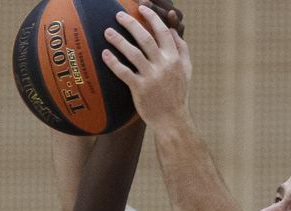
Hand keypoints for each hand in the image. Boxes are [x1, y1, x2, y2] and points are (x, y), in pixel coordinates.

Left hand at [100, 6, 190, 129]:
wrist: (172, 120)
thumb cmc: (178, 94)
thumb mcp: (186, 70)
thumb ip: (182, 48)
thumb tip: (173, 29)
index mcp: (175, 58)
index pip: (164, 31)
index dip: (152, 18)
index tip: (141, 8)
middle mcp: (164, 65)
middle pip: (146, 38)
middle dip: (131, 24)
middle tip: (118, 14)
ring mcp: (152, 77)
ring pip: (133, 53)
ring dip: (118, 40)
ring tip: (107, 31)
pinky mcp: (140, 89)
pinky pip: (124, 72)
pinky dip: (113, 62)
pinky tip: (104, 54)